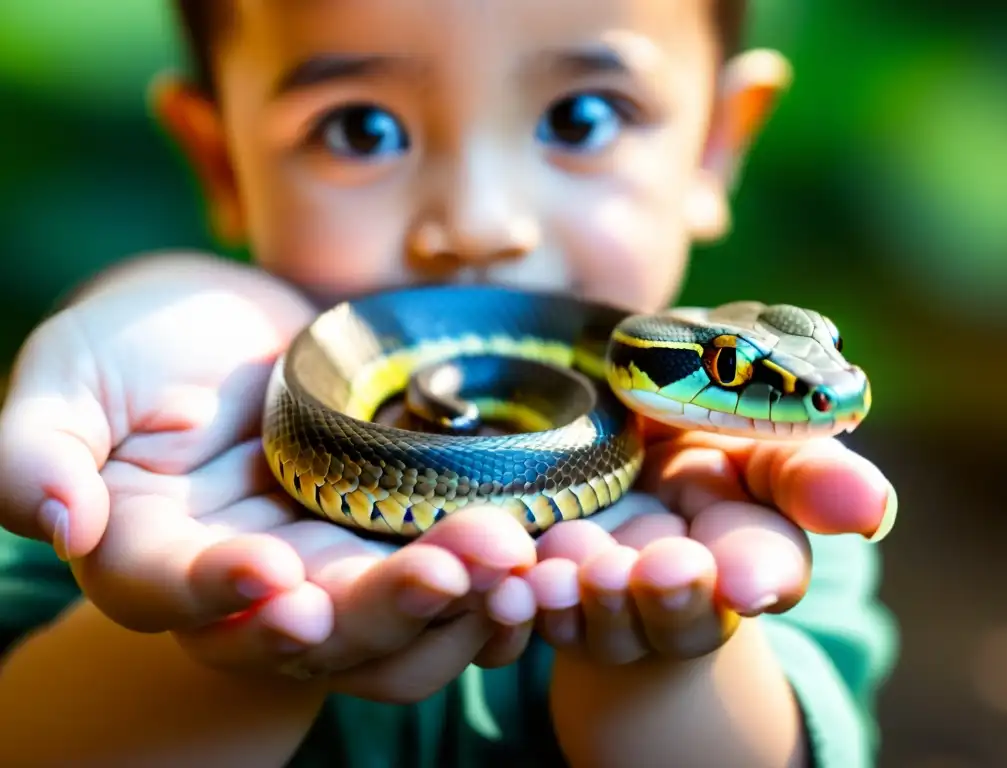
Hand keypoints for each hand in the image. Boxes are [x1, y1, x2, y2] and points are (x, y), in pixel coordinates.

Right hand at [0, 254, 536, 702]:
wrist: (239, 324)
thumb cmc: (139, 341)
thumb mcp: (70, 374)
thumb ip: (39, 447)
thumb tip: (56, 521)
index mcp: (153, 551)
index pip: (174, 594)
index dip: (220, 595)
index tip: (274, 579)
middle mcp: (247, 579)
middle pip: (309, 627)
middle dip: (380, 606)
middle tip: (451, 569)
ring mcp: (328, 564)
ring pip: (391, 626)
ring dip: (455, 604)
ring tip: (516, 558)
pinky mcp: (393, 539)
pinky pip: (445, 588)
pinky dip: (490, 584)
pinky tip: (540, 557)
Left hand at [524, 424, 896, 663]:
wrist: (617, 455)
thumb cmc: (701, 437)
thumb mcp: (755, 441)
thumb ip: (807, 472)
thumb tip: (871, 509)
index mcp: (748, 544)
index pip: (767, 565)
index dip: (760, 572)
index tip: (745, 579)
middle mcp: (684, 586)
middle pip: (683, 611)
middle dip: (672, 597)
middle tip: (661, 571)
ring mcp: (614, 602)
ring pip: (606, 621)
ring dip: (591, 599)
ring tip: (574, 565)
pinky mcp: (551, 602)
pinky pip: (534, 613)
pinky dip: (522, 601)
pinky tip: (511, 581)